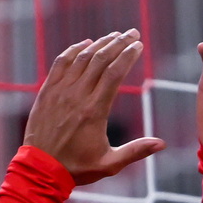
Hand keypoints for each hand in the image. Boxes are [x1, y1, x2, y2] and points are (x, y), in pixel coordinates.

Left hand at [23, 31, 165, 185]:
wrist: (41, 169)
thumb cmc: (77, 167)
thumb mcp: (110, 164)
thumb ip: (136, 151)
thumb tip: (162, 144)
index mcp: (94, 111)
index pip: (114, 74)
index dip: (127, 56)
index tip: (138, 46)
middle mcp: (77, 96)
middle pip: (100, 60)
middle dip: (118, 43)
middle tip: (132, 34)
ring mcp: (60, 92)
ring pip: (81, 59)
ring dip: (99, 44)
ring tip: (114, 35)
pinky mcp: (47, 92)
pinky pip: (60, 63)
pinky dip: (73, 50)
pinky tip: (85, 43)